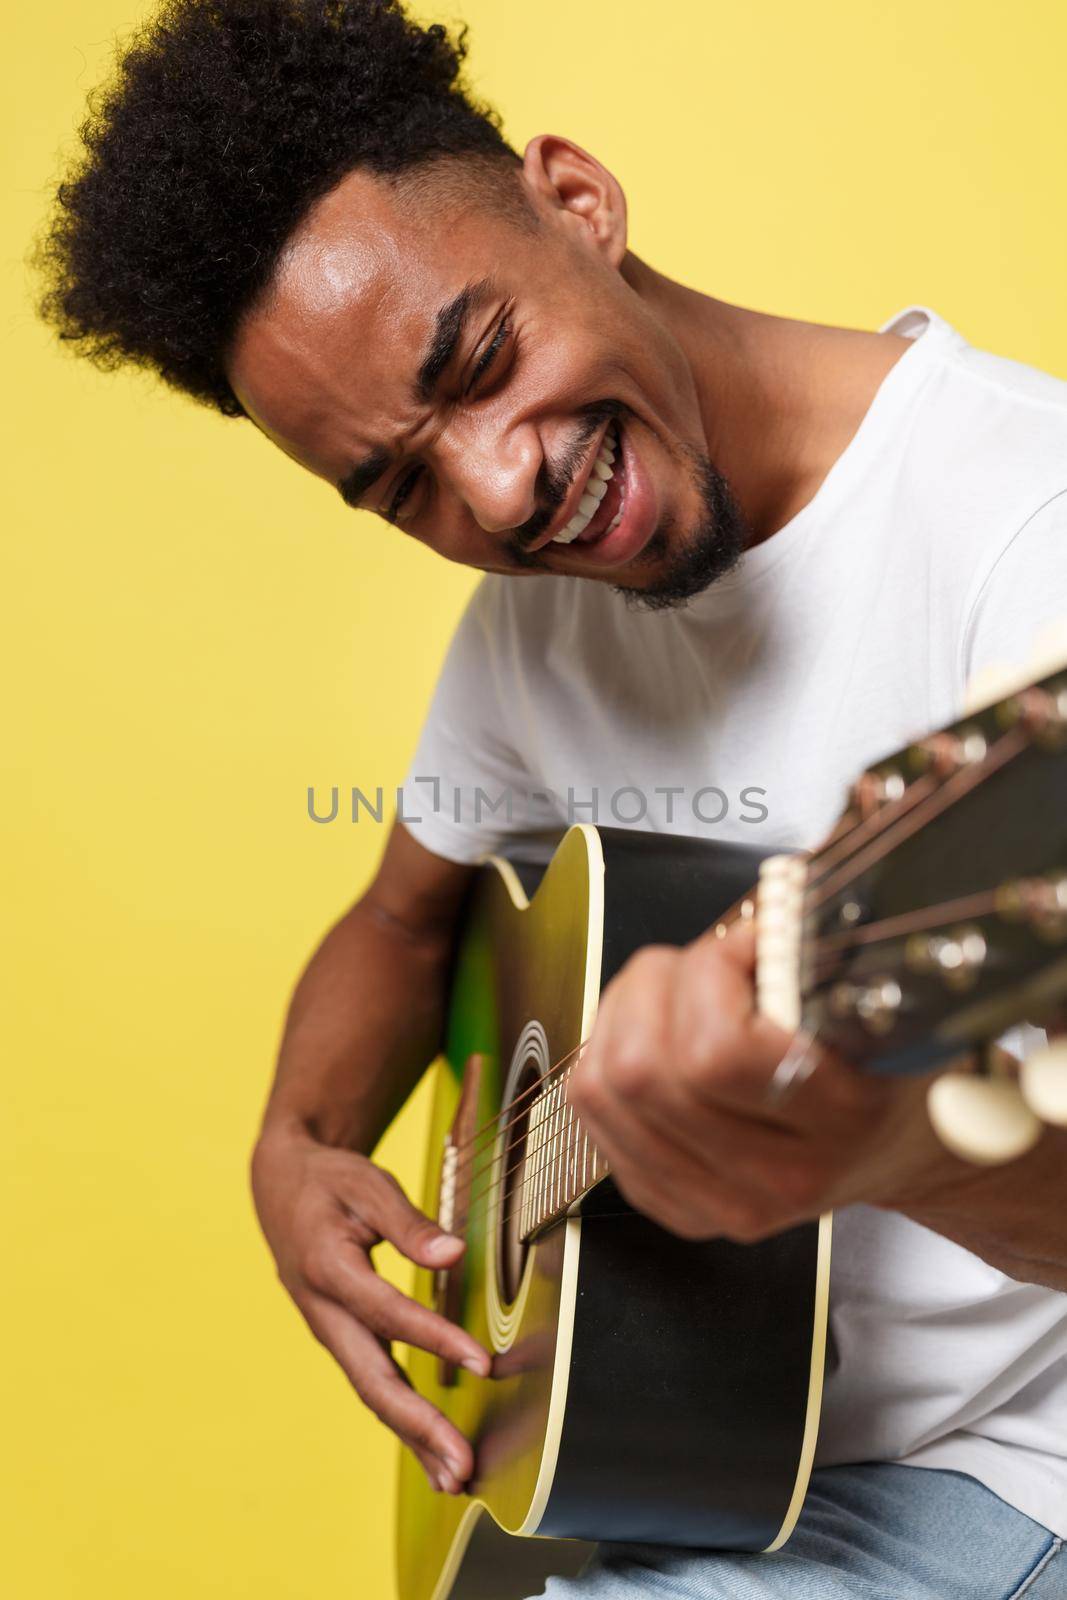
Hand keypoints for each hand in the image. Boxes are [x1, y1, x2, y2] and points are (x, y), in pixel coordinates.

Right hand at [251, 1127, 490, 1494]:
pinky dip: (402, 1422)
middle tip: (463, 1465)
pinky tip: (433, 1453)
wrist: (280, 1185)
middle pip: (372, 1379)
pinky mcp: (340, 1338)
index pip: (388, 1312)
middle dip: (419, 1426)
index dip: (436, 1339)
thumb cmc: (329, 1181)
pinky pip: (372, 1385)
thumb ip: (408, 1222)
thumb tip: (453, 1254)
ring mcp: (328, 1331)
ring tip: (456, 1479)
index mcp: (328, 1267)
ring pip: (371, 1393)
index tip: (484, 1363)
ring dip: (413, 1438)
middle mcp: (323, 1311)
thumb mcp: (367, 1183)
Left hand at [567, 922, 946, 1241]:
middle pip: (641, 1071)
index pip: (716, 1051)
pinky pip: (593, 1118)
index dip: (710, 973)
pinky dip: (604, 1060)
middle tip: (697, 965)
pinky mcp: (677, 1205)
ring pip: (602, 1090)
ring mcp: (719, 1201)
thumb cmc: (888, 1063)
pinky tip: (650, 1039)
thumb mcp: (881, 999)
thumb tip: (761, 914)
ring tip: (671, 994)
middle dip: (653, 986)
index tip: (745, 946)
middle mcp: (774, 1176)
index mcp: (837, 1118)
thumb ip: (813, 959)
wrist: (903, 1150)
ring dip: (620, 1017)